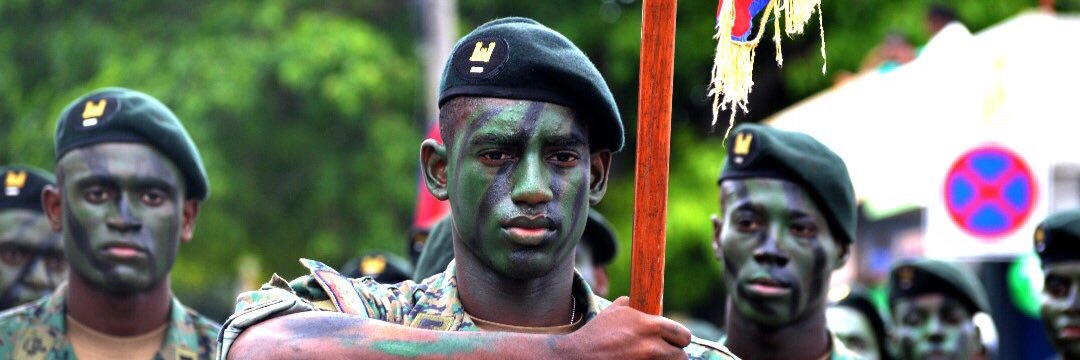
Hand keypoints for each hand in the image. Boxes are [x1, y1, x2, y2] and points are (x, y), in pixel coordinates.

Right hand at [561, 296, 690, 359]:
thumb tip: (646, 306)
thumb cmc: (596, 333)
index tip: (675, 342)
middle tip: (665, 354)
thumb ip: (635, 306)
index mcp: (650, 326)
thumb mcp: (615, 311)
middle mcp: (652, 347)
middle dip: (674, 355)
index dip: (679, 339)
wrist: (578, 356)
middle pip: (682, 357)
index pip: (683, 335)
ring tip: (652, 359)